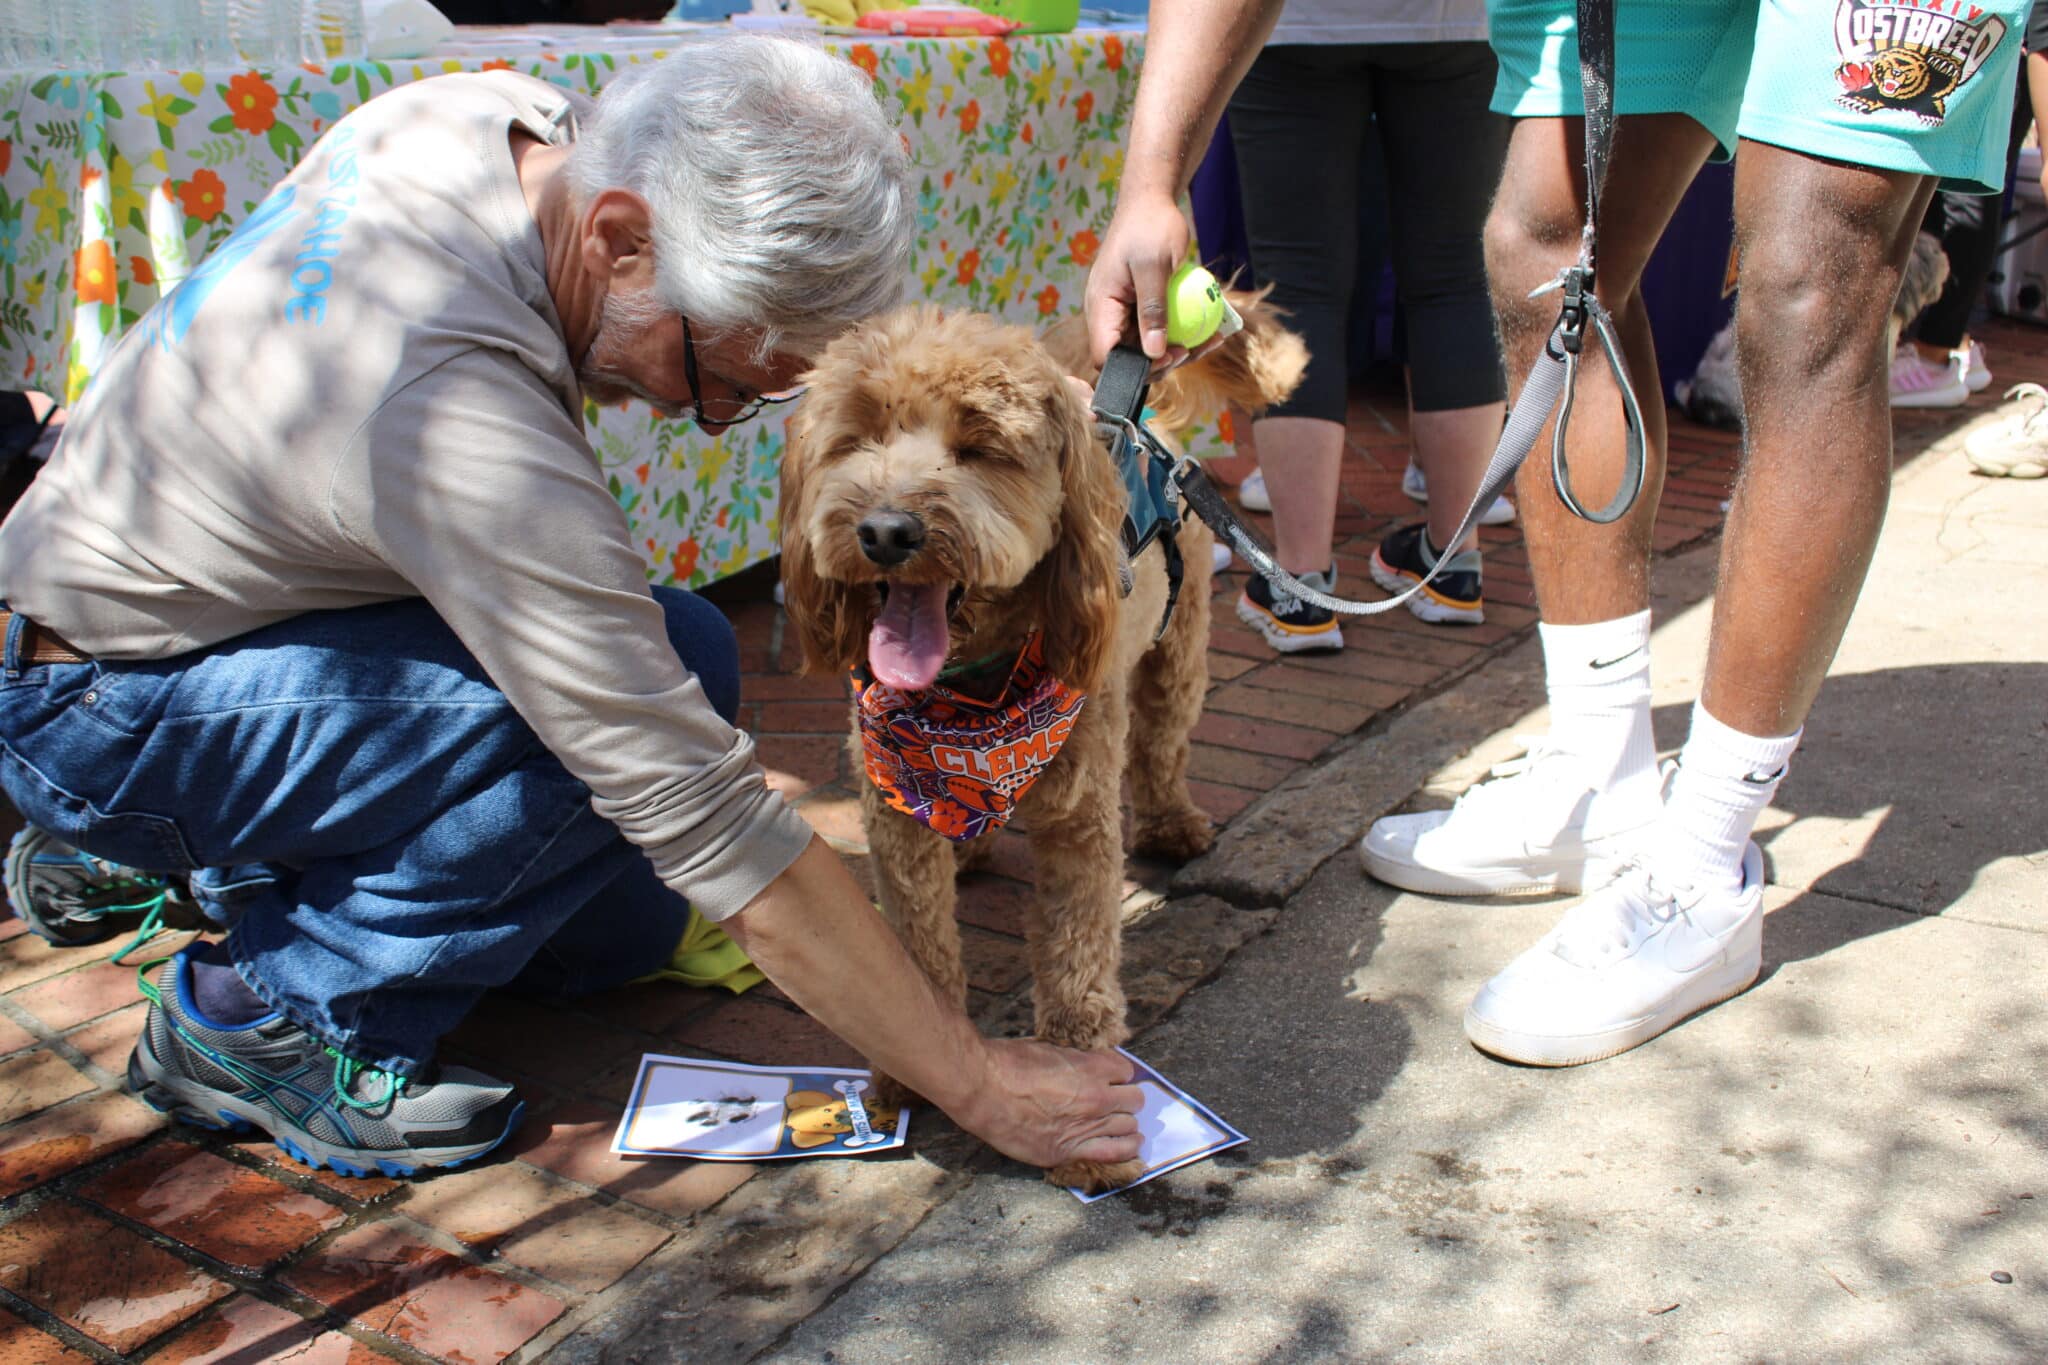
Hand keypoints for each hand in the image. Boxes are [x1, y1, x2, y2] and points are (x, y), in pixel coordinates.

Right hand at [952, 1038, 1143, 1169]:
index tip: (1113, 1079)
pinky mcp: (1068, 1150)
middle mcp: (1095, 1098)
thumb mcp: (1049, 1048)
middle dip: (1126, 1099)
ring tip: (1124, 1126)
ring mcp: (1085, 1126)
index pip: (1127, 1071)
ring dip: (1126, 1124)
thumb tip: (1086, 1064)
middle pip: (1134, 1100)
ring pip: (1129, 1127)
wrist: (981, 1089)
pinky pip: (1113, 1153)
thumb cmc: (1006, 1064)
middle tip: (1117, 1102)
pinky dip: (1125, 1149)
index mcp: (1091, 1068)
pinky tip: (1129, 1147)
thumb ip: (1074, 1060)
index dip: (1119, 1075)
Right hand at [1085, 190, 1197, 369]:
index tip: (1168, 355)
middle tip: (1192, 349)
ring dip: (1179, 350)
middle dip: (1162, 361)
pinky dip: (1185, 334)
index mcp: (1100, 306)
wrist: (1152, 202)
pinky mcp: (1142, 309)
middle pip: (1129, 357)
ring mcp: (1126, 313)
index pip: (1105, 354)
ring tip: (1210, 340)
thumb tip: (1153, 352)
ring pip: (1148, 348)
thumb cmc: (1150, 226)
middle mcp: (1108, 314)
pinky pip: (1161, 331)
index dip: (1133, 367)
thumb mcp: (1155, 267)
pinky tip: (1212, 331)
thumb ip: (1152, 310)